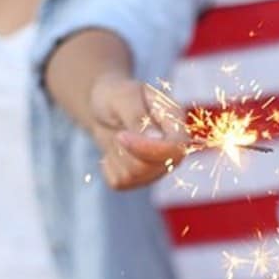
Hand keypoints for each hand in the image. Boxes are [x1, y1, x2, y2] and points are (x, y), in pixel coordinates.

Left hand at [89, 73, 187, 189]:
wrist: (102, 108)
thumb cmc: (116, 96)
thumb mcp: (123, 97)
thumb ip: (138, 116)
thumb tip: (157, 139)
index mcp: (176, 123)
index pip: (176, 148)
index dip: (149, 148)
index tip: (120, 136)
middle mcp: (174, 150)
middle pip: (154, 167)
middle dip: (127, 151)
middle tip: (117, 132)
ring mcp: (158, 167)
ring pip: (135, 176)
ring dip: (117, 156)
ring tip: (117, 137)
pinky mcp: (139, 179)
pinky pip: (120, 182)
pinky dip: (108, 166)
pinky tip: (113, 150)